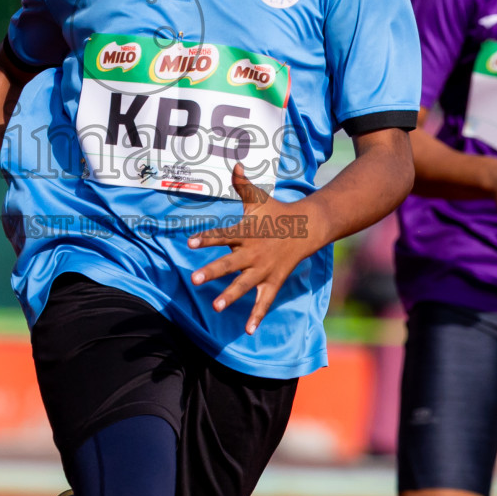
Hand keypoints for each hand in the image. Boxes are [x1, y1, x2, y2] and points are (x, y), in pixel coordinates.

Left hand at [186, 164, 315, 335]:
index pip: (223, 234)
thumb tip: (236, 164)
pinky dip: (257, 316)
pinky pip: (264, 301)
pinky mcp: (273, 281)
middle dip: (212, 271)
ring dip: (230, 295)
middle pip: (230, 263)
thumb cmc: (276, 213)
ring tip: (215, 307)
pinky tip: (248, 331)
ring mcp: (264, 269)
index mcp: (246, 232)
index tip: (190, 242)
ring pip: (245, 285)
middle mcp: (253, 252)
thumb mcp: (258, 199)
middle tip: (194, 279)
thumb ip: (243, 184)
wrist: (307, 228)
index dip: (207, 237)